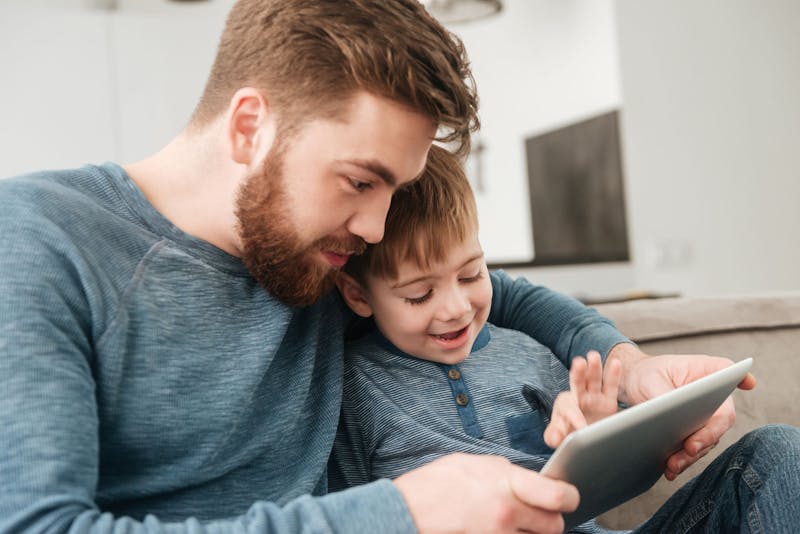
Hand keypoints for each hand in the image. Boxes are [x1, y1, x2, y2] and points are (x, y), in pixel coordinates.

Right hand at [394, 453, 578, 533]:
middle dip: (551, 520)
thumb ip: (510, 474)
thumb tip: (533, 482)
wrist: (408, 510)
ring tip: (516, 523)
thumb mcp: (477, 464)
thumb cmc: (437, 483)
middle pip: (555, 527)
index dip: (570, 497)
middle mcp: (508, 514)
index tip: (567, 496)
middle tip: (540, 513)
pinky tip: (501, 529)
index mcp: (507, 484)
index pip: (559, 497)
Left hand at [543, 351, 620, 448]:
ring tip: (593, 356)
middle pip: (577, 383)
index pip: (568, 407)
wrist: (584, 439)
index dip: (575, 417)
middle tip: (578, 362)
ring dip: (594, 368)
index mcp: (564, 405)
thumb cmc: (568, 435)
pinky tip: (616, 363)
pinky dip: (613, 375)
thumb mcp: (558, 437)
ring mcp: (594, 397)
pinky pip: (611, 386)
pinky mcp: (608, 401)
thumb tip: (555, 438)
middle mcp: (579, 397)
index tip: (582, 428)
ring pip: (594, 380)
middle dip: (578, 373)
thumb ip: (553, 436)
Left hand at [607, 344, 756, 479]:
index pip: (728, 371)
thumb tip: (672, 416)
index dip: (741, 377)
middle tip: (691, 447)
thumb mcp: (650, 380)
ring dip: (693, 455)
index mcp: (705, 372)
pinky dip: (683, 461)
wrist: (634, 386)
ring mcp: (707, 417)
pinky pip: (695, 450)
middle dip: (708, 435)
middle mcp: (713, 396)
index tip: (748, 382)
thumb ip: (665, 395)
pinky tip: (671, 469)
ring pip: (709, 439)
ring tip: (674, 464)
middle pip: (721, 416)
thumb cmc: (647, 375)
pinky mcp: (695, 434)